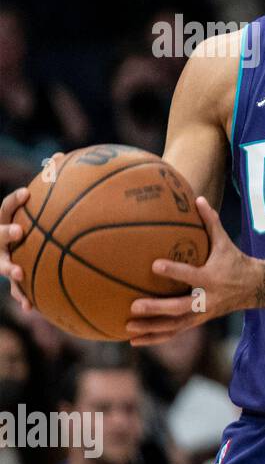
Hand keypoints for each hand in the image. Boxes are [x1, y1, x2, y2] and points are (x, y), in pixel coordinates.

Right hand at [0, 152, 65, 311]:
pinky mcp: (12, 278)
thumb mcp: (31, 209)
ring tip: (19, 273)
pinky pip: (16, 290)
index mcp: (8, 221)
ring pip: (2, 264)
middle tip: (19, 230)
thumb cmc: (28, 225)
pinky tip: (31, 308)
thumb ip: (46, 187)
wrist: (8, 251)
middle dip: (6, 232)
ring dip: (10, 268)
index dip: (14, 201)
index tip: (27, 193)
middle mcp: (0, 241)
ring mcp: (2, 259)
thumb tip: (59, 154)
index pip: (6, 208)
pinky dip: (23, 298)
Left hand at [126, 196, 258, 345]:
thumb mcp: (226, 242)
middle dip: (157, 308)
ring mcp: (202, 314)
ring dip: (151, 328)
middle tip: (134, 305)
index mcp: (212, 278)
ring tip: (128, 328)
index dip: (174, 271)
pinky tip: (135, 341)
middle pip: (180, 307)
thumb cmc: (235, 261)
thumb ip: (211, 222)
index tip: (154, 265)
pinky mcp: (198, 321)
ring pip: (175, 325)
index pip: (191, 275)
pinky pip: (174, 332)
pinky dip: (155, 337)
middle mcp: (207, 300)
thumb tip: (197, 198)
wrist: (254, 288)